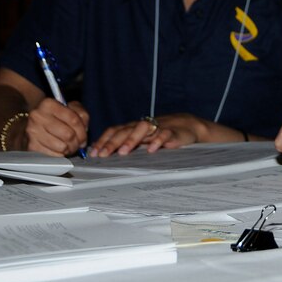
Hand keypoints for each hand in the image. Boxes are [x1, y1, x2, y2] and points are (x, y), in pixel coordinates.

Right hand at [24, 98, 88, 156]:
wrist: (32, 123)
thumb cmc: (55, 115)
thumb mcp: (70, 108)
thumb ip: (81, 114)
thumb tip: (84, 130)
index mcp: (48, 104)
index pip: (73, 119)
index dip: (83, 131)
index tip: (84, 137)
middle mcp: (38, 116)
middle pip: (68, 134)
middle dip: (77, 142)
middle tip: (79, 144)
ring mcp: (32, 132)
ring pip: (61, 146)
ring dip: (69, 149)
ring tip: (69, 146)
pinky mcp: (31, 146)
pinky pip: (52, 155)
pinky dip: (60, 155)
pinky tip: (60, 150)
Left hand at [90, 113, 209, 156]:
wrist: (188, 126)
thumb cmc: (161, 135)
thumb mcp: (143, 140)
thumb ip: (127, 145)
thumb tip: (103, 155)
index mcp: (134, 127)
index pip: (115, 130)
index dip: (103, 140)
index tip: (93, 154)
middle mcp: (143, 126)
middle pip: (125, 130)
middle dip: (112, 142)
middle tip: (103, 155)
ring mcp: (158, 127)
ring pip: (143, 128)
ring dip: (132, 139)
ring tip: (123, 152)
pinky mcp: (173, 132)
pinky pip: (164, 134)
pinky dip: (157, 141)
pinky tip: (151, 150)